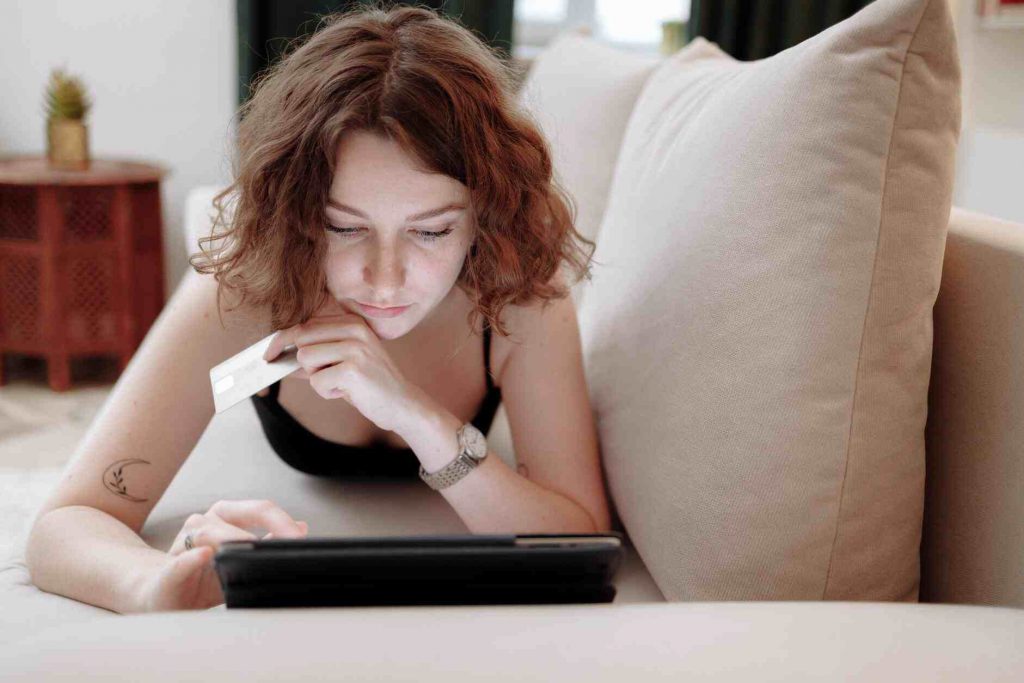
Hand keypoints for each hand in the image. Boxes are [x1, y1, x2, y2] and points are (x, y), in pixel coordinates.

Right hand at [136, 499, 307, 611]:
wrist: (163, 594)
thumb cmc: (204, 577)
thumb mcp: (240, 561)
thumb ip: (267, 544)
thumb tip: (302, 528)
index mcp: (226, 516)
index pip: (261, 509)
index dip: (284, 522)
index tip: (302, 538)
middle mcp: (206, 521)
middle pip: (242, 513)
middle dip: (272, 525)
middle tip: (293, 542)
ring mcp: (184, 541)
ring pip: (212, 532)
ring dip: (235, 540)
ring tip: (256, 549)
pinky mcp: (170, 568)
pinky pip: (181, 561)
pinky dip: (192, 558)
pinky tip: (204, 557)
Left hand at [263, 309, 419, 433]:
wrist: (402, 404)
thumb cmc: (369, 385)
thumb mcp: (342, 364)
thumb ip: (314, 357)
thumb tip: (277, 357)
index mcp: (352, 322)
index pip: (304, 324)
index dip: (281, 340)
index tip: (267, 355)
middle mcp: (354, 329)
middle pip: (301, 339)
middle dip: (304, 363)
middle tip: (327, 376)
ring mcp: (355, 348)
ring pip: (305, 359)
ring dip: (316, 378)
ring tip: (340, 383)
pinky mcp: (353, 369)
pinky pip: (316, 381)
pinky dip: (326, 392)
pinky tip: (347, 392)